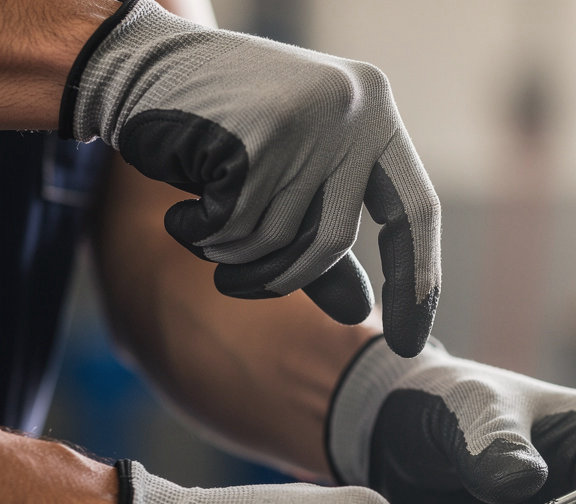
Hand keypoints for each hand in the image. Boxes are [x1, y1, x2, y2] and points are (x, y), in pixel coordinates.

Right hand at [63, 0, 438, 355]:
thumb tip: (362, 314)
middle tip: (235, 283)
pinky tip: (182, 206)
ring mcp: (304, 118)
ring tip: (205, 219)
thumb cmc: (224, 132)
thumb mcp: (289, 186)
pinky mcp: (253, 134)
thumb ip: (325, 247)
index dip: (417, 283)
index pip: (417, 213)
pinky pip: (235, 227)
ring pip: (279, 238)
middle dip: (283, 275)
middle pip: (335, 239)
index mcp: (376, 114)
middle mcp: (351, 108)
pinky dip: (201, 233)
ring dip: (231, 253)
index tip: (411, 344)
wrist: (138, 67)